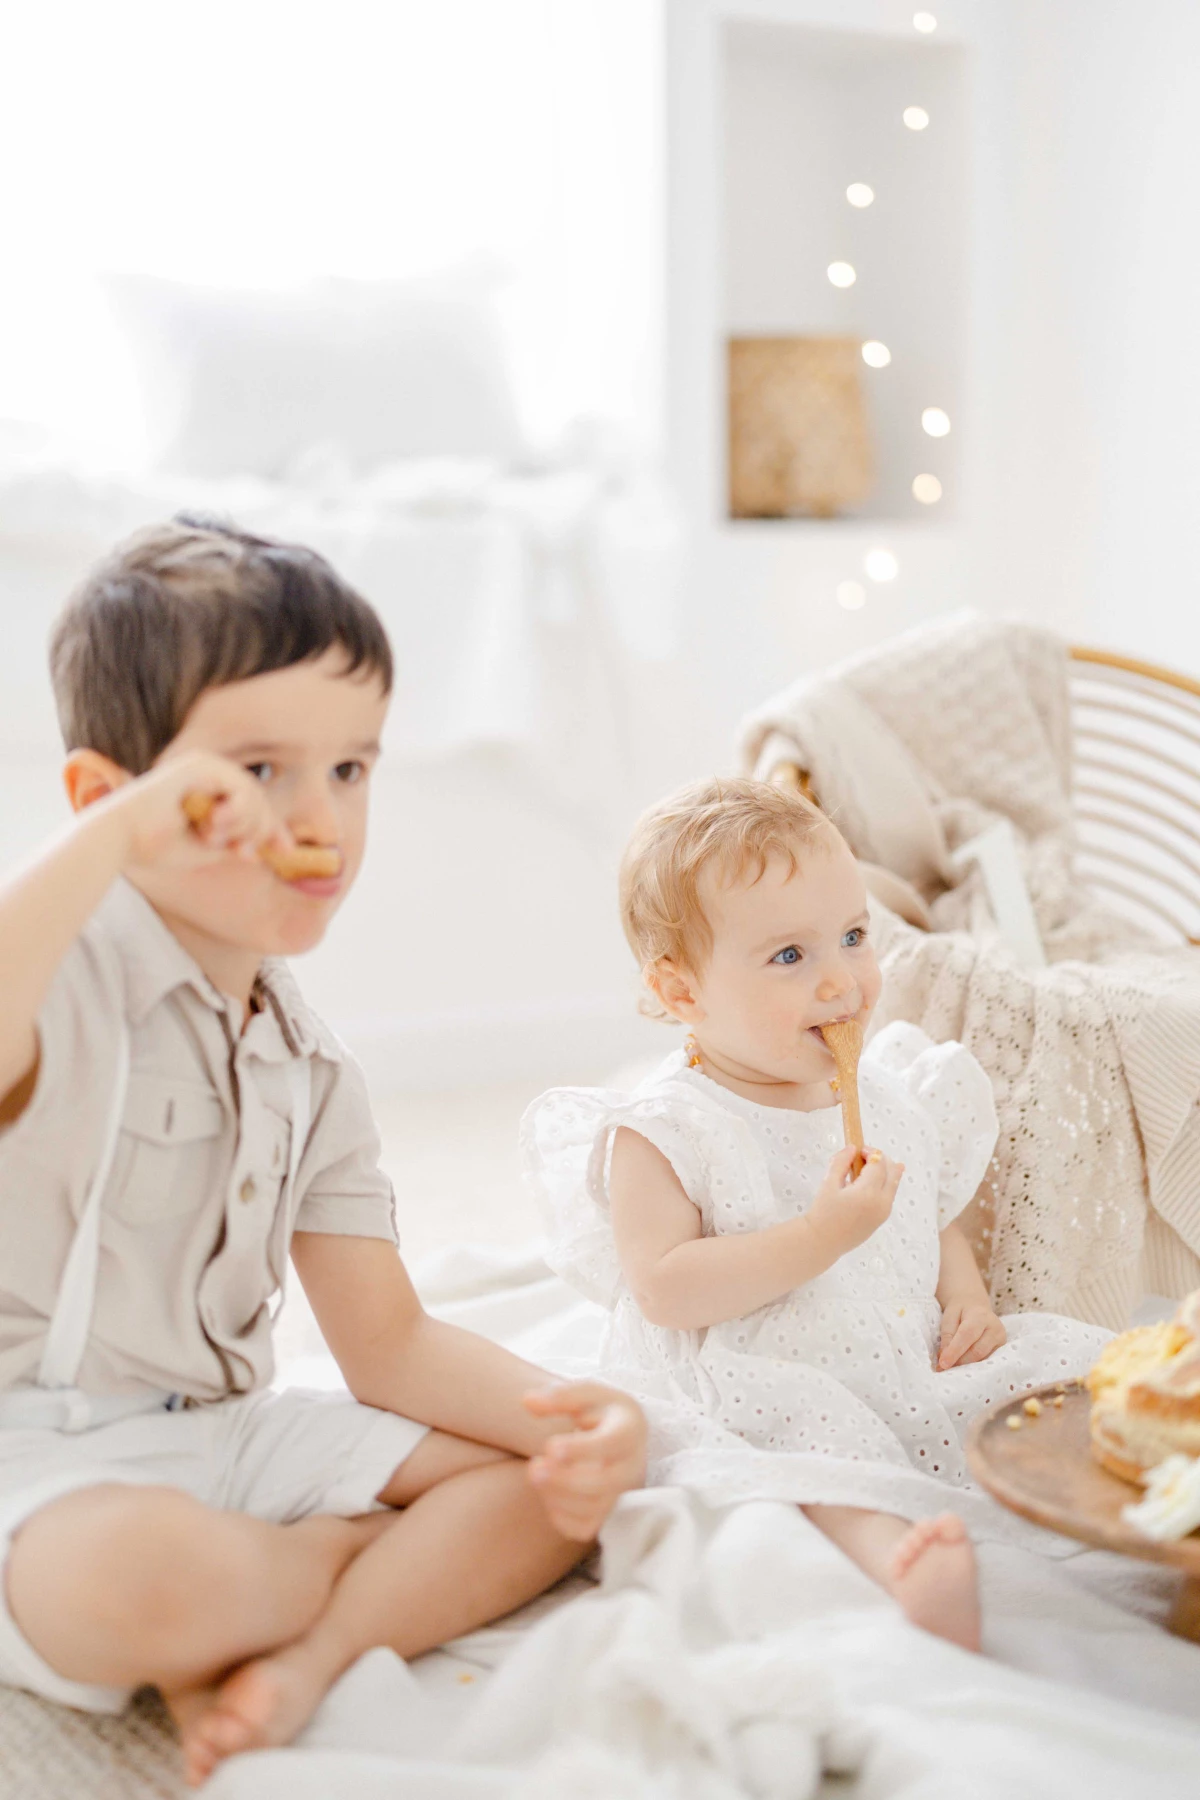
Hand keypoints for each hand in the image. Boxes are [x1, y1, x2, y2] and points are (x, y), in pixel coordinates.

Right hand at [106, 750, 293, 872]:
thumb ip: (234, 844)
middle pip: (259, 801)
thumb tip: (263, 848)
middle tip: (244, 852)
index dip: (272, 830)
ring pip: (254, 795)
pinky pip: (242, 787)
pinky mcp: (200, 763)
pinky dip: (237, 811)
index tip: (286, 852)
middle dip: (261, 830)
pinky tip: (215, 824)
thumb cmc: (154, 846)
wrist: (119, 839)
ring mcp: (205, 764)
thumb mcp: (206, 849)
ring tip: (215, 837)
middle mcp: (208, 773)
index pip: (253, 807)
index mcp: (208, 790)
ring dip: (245, 825)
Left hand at [523, 1381, 646, 1540]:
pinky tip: (547, 1492)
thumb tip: (528, 1401)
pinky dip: (560, 1516)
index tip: (550, 1447)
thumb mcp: (586, 1395)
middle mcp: (632, 1467)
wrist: (620, 1438)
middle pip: (603, 1483)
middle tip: (534, 1466)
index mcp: (629, 1431)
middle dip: (564, 1479)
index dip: (581, 1449)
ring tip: (534, 1472)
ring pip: (592, 1509)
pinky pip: (583, 1528)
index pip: (611, 1444)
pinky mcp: (607, 1516)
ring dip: (558, 1496)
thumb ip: (560, 1396)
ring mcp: (621, 1495)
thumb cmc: (600, 1413)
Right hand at [808, 1144, 904, 1255]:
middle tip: (863, 1158)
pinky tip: (871, 1182)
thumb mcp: (828, 1183)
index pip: (878, 1163)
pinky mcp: (882, 1218)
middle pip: (892, 1171)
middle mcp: (882, 1202)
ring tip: (866, 1169)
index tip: (858, 1151)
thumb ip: (840, 1162)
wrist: (823, 1241)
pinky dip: (884, 1184)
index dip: (870, 1152)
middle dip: (881, 1159)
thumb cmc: (823, 1212)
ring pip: (893, 1183)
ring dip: (884, 1171)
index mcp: (868, 1192)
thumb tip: (852, 1148)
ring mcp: (884, 1212)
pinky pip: (889, 1195)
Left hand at [937, 1299, 1006, 1368]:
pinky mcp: (1001, 1348)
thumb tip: (944, 1357)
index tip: (942, 1364)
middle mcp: (995, 1328)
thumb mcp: (949, 1317)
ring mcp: (1001, 1339)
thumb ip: (947, 1335)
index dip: (954, 1351)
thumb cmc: (961, 1310)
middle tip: (943, 1368)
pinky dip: (973, 1365)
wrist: (976, 1305)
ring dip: (965, 1365)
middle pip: (976, 1351)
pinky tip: (962, 1365)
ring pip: (982, 1359)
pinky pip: (986, 1360)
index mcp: (980, 1316)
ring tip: (951, 1366)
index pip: (967, 1335)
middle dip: (959, 1362)